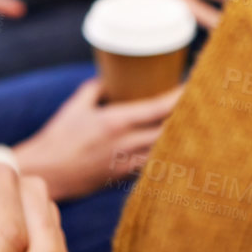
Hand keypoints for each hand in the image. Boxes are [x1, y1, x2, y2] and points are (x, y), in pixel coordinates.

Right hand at [13, 78, 182, 198]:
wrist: (49, 171)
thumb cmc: (60, 135)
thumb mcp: (77, 104)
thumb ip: (97, 88)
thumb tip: (112, 77)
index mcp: (117, 121)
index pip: (160, 108)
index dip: (181, 96)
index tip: (195, 83)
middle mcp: (128, 143)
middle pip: (172, 129)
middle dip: (189, 115)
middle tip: (203, 101)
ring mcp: (129, 162)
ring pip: (168, 148)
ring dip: (182, 135)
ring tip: (196, 121)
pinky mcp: (127, 175)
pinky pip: (155, 162)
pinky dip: (167, 152)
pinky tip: (176, 145)